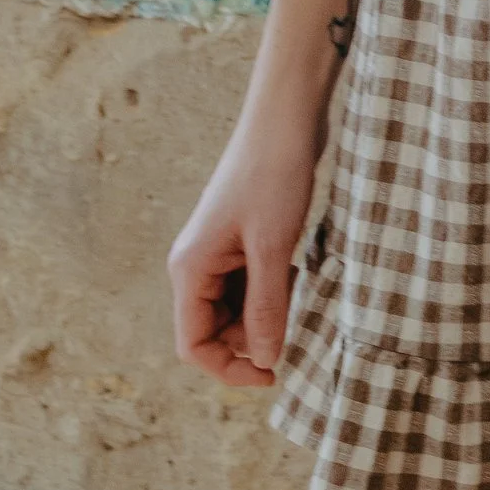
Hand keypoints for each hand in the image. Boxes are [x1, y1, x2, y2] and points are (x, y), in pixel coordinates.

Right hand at [169, 113, 319, 388]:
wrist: (286, 116)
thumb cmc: (274, 174)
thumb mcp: (274, 247)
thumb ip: (266, 307)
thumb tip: (263, 360)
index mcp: (190, 269)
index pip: (193, 345)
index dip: (229, 369)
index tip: (273, 374)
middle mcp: (197, 264)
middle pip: (214, 331)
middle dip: (251, 341)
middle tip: (295, 328)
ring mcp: (219, 251)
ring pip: (236, 309)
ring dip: (265, 314)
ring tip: (299, 294)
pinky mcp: (242, 239)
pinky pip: (251, 284)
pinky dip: (274, 290)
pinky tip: (299, 274)